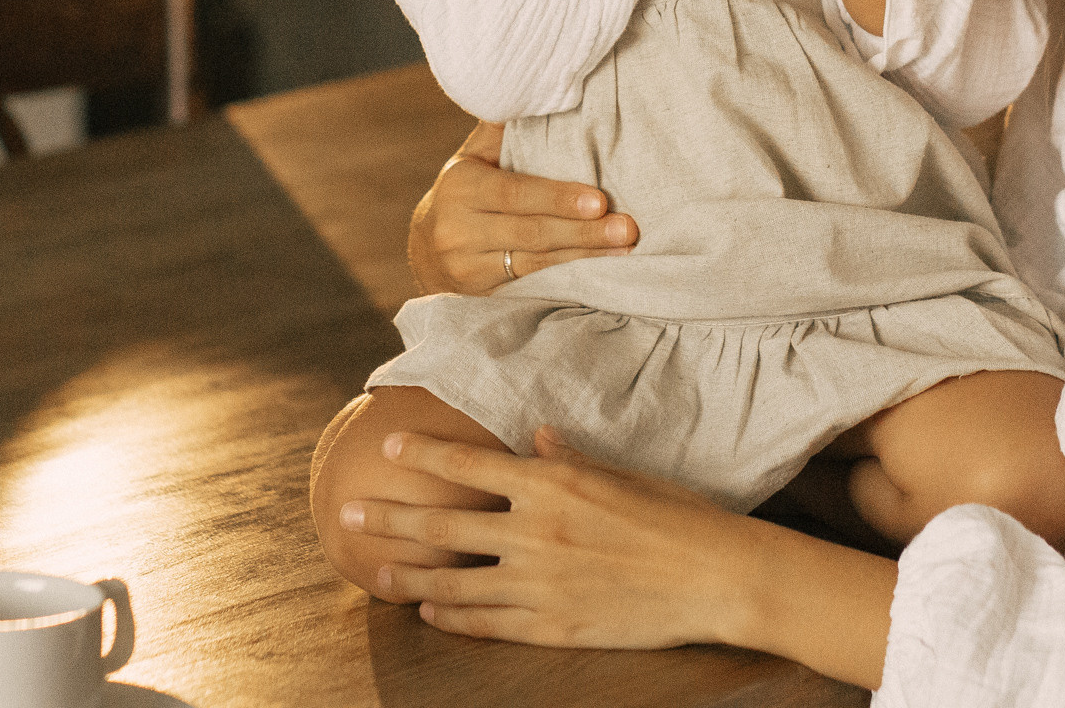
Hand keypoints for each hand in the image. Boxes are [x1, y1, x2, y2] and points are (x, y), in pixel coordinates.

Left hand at [348, 427, 756, 650]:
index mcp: (553, 484)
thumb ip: (570, 458)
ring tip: (371, 572)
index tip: (386, 447)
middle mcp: (536, 532)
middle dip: (389, 516)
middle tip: (346, 512)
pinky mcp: (553, 626)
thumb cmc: (678, 517)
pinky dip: (453, 617)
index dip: (422, 454)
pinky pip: (488, 622)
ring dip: (406, 577)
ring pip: (453, 581)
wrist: (718, 578)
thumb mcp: (623, 473)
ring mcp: (541, 584)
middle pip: (443, 523)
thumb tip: (538, 436)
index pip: (468, 464)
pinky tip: (430, 614)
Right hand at [407, 121, 637, 295]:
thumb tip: (536, 88)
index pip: (514, 193)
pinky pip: (530, 286)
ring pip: (535, 265)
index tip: (598, 199)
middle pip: (530, 232)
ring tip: (624, 250)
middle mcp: (459, 230)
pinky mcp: (480, 296)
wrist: (424, 254)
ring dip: (584, 258)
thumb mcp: (472, 158)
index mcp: (461, 187)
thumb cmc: (465, 194)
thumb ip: (501, 130)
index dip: (557, 198)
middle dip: (583, 232)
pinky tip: (599, 275)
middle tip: (626, 228)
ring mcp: (468, 268)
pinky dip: (567, 280)